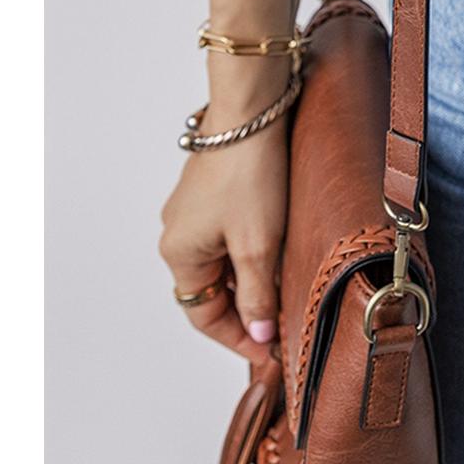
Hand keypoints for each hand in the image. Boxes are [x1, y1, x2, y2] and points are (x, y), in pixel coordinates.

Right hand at [159, 66, 288, 359]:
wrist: (252, 110)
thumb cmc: (248, 174)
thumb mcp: (258, 245)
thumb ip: (257, 296)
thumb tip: (260, 335)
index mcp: (179, 254)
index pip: (204, 316)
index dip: (239, 338)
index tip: (271, 353)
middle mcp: (178, 234)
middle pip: (212, 290)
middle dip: (247, 309)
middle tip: (283, 324)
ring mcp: (193, 210)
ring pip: (222, 262)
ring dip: (250, 278)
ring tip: (285, 289)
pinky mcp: (212, 189)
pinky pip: (228, 234)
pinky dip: (250, 250)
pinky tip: (278, 249)